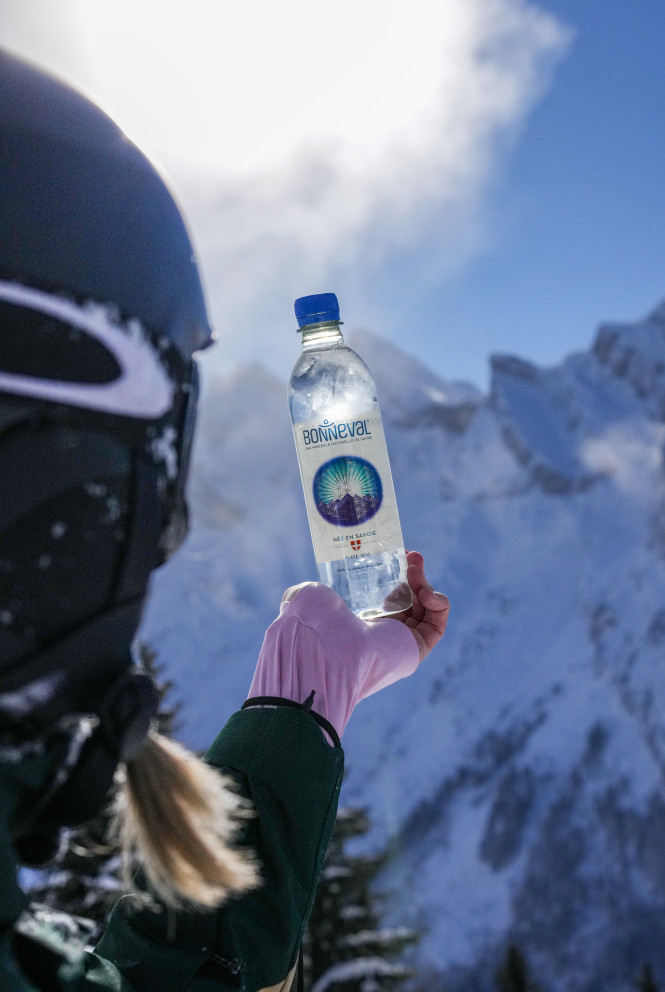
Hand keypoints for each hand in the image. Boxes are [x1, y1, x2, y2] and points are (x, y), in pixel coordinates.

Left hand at [248, 553, 448, 739]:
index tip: (392, 556)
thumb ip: (307, 591)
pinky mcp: (416, 649)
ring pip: (424, 608)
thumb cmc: (317, 625)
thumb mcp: (309, 599)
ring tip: (414, 568)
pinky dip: (439, 603)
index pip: (383, 598)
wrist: (329, 651)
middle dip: (413, 574)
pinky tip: (425, 592)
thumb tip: (298, 590)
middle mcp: (380, 635)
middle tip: (410, 555)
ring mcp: (399, 642)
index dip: (392, 576)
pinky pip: (437, 624)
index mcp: (357, 624)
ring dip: (424, 584)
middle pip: (407, 600)